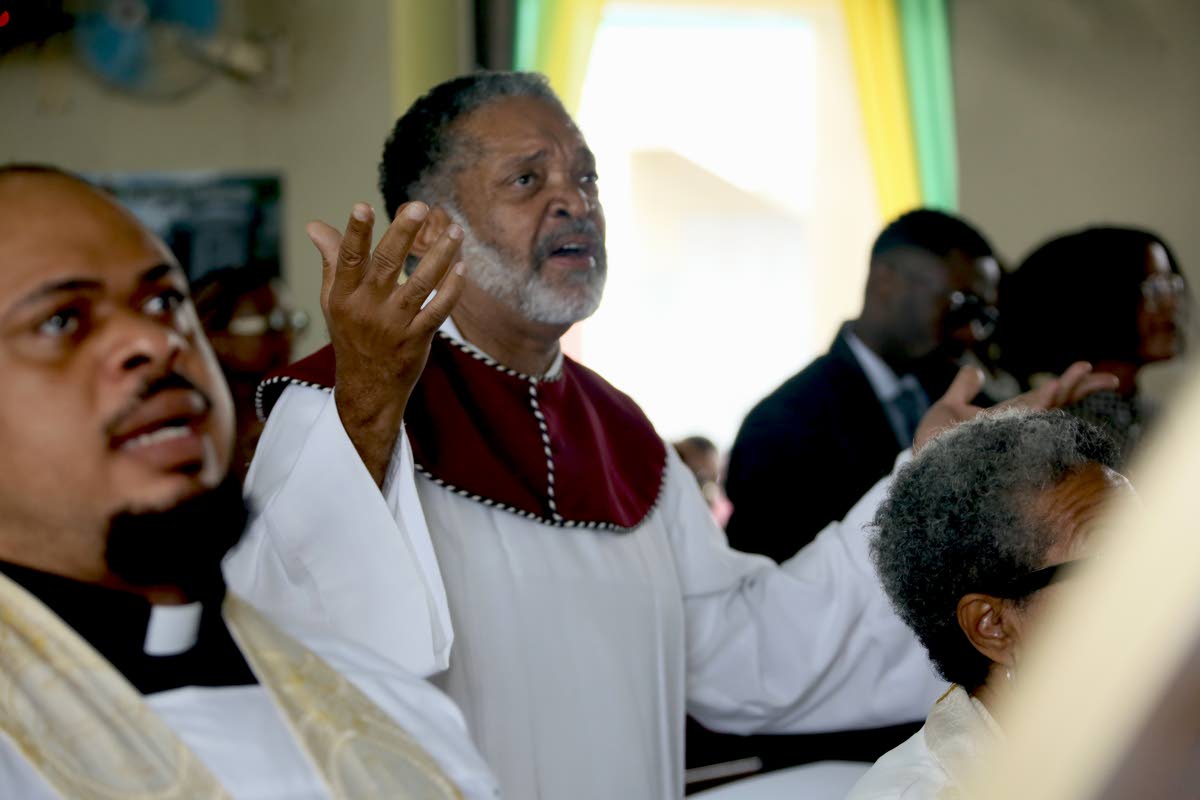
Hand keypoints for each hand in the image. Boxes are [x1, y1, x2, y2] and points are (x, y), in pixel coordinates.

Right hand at [307, 201, 464, 484]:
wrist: (367, 388)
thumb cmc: (351, 335)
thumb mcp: (334, 301)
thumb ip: (332, 261)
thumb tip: (315, 225)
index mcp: (344, 296)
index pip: (349, 259)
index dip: (355, 233)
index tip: (362, 206)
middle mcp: (367, 308)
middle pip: (386, 264)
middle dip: (402, 233)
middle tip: (420, 206)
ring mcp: (394, 325)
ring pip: (420, 284)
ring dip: (440, 256)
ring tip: (454, 232)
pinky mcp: (417, 339)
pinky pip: (438, 310)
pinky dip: (451, 290)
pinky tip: (462, 269)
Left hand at [913, 362, 1118, 451]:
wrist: (924, 466)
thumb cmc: (936, 446)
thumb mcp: (948, 408)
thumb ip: (962, 389)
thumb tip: (973, 370)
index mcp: (1011, 416)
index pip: (1047, 398)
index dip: (1069, 384)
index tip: (1087, 368)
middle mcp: (1017, 425)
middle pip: (1057, 403)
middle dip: (1081, 389)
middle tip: (1112, 379)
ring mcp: (1012, 432)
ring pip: (1047, 409)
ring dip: (1066, 390)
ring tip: (1084, 371)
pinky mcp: (1000, 437)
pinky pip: (1025, 419)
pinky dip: (1041, 404)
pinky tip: (1053, 388)